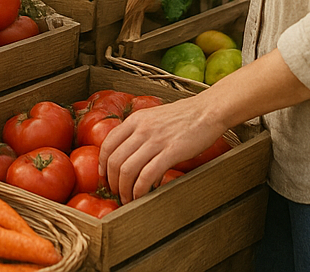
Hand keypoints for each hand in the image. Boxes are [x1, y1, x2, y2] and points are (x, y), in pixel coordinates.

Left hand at [98, 94, 225, 203]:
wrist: (206, 111)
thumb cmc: (182, 116)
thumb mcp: (153, 117)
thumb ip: (139, 131)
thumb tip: (128, 152)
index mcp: (135, 120)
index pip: (108, 144)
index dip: (102, 164)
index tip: (105, 177)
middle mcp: (141, 129)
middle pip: (115, 160)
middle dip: (113, 182)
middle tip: (117, 192)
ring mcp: (155, 140)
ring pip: (128, 169)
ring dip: (125, 189)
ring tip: (128, 199)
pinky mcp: (171, 151)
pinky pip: (148, 174)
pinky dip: (140, 189)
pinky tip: (141, 196)